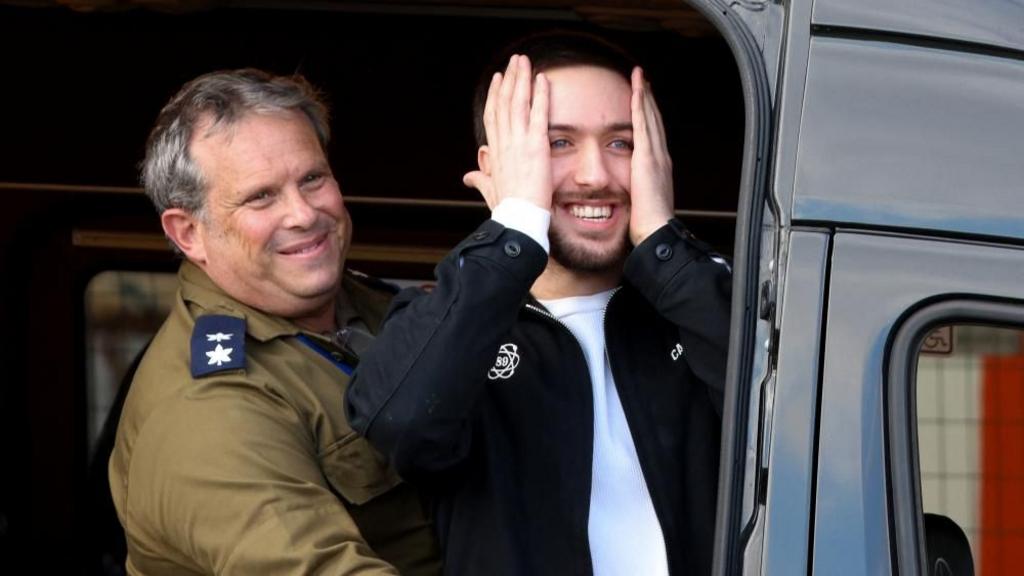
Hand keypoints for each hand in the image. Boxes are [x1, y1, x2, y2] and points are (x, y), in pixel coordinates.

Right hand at [463, 55, 552, 210]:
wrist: (518, 216)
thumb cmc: (505, 207)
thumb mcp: (489, 189)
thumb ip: (479, 179)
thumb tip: (468, 177)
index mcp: (494, 151)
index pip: (493, 115)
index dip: (495, 94)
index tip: (498, 78)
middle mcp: (503, 142)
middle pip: (503, 102)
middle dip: (509, 79)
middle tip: (514, 61)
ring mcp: (519, 141)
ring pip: (518, 102)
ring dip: (521, 78)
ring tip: (525, 61)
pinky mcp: (536, 144)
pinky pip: (539, 113)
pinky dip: (541, 94)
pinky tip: (543, 78)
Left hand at [629, 67, 674, 245]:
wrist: (657, 231)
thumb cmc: (648, 224)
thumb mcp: (643, 201)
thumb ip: (639, 189)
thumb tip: (633, 190)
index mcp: (659, 167)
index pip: (653, 133)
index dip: (649, 114)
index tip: (644, 99)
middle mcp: (661, 157)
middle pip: (654, 119)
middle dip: (648, 98)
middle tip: (643, 78)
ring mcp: (656, 155)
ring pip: (650, 117)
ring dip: (644, 95)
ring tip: (639, 76)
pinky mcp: (648, 158)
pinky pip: (642, 125)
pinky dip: (640, 106)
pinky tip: (636, 91)